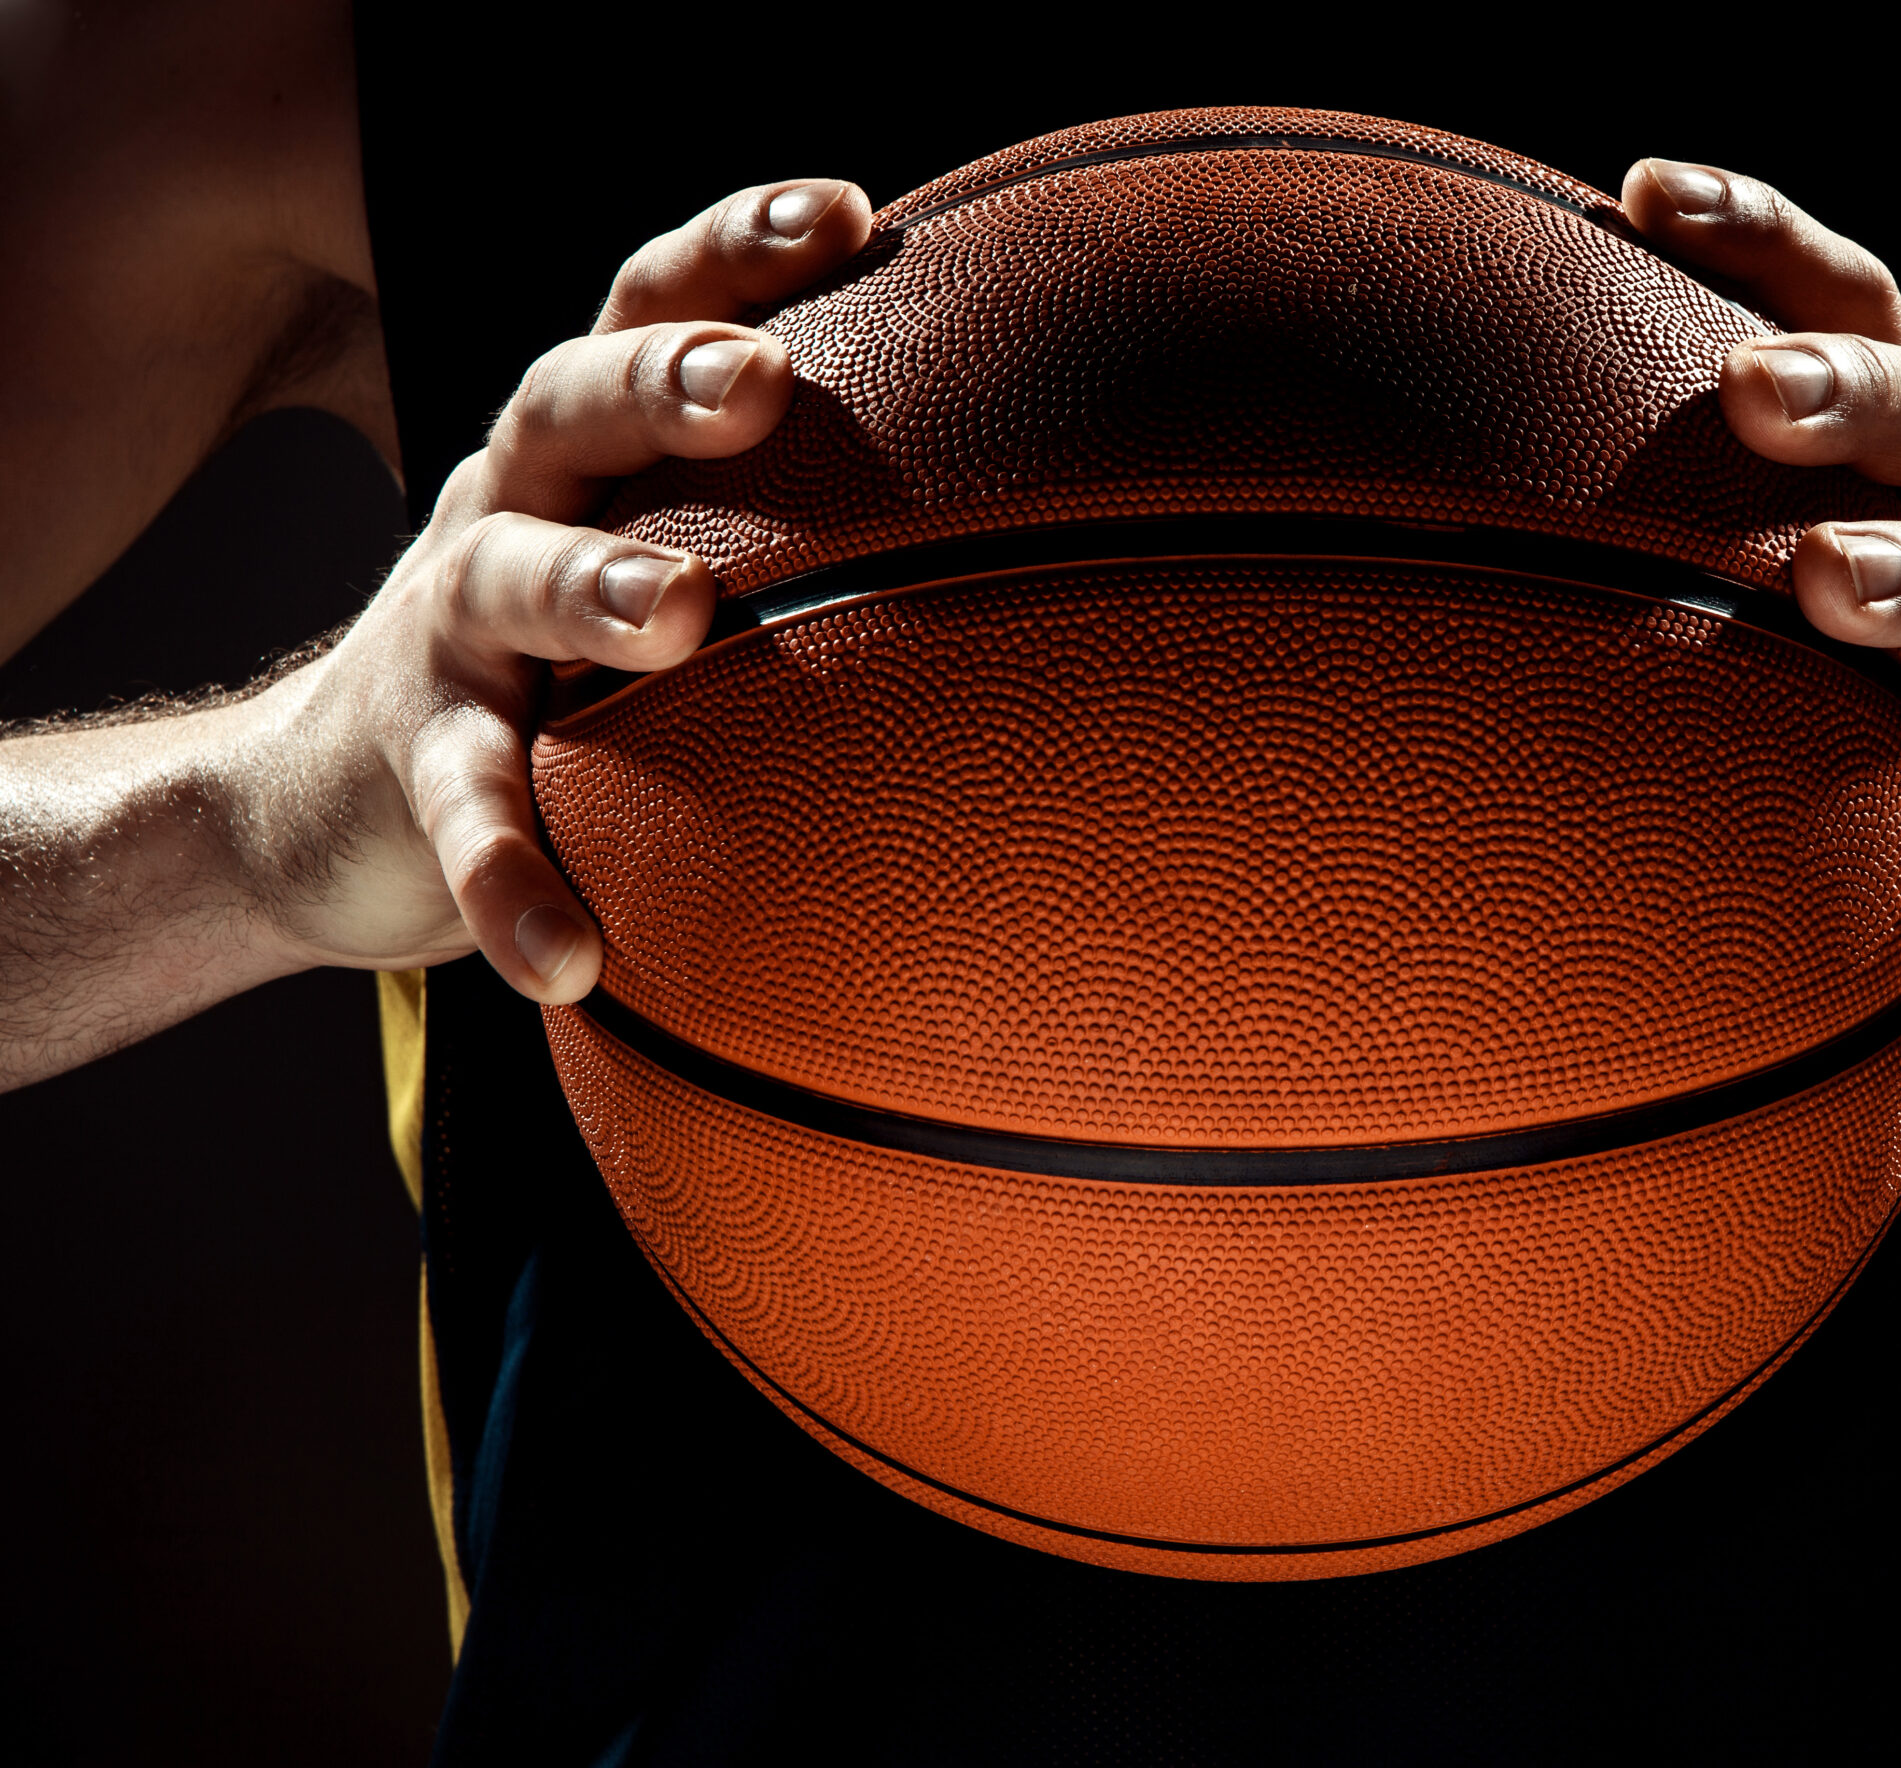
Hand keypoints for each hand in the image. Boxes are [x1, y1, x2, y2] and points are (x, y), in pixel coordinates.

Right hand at [244, 176, 872, 1001]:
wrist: (329, 799)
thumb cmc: (559, 670)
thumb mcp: (651, 565)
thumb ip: (782, 537)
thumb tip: (1032, 538)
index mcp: (587, 451)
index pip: (649, 307)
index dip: (736, 248)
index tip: (854, 214)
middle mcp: (509, 504)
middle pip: (567, 402)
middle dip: (662, 378)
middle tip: (760, 381)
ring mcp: (449, 634)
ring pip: (503, 580)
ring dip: (588, 587)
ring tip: (674, 616)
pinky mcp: (409, 765)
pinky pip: (462, 815)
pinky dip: (508, 877)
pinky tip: (569, 959)